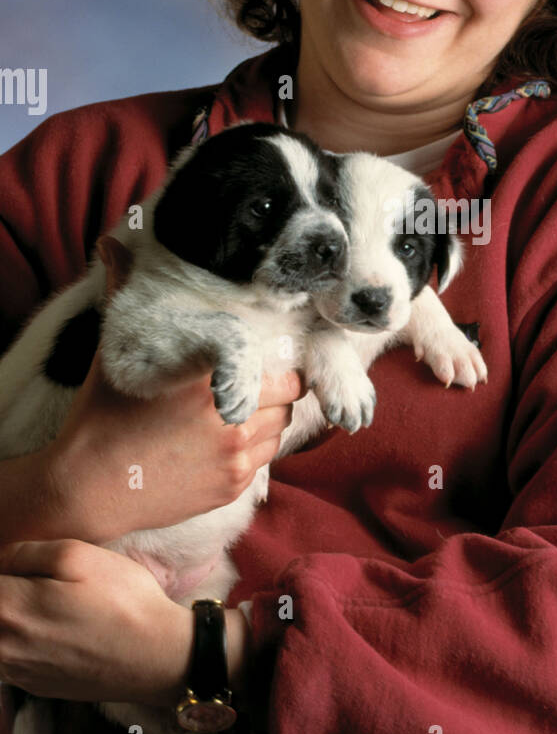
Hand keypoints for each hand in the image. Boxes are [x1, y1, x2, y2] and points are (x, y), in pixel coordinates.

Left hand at [0, 539, 194, 705]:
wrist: (159, 658)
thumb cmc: (123, 601)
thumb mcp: (79, 555)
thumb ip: (26, 552)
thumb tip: (1, 559)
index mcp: (9, 607)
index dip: (4, 569)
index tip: (23, 568)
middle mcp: (3, 645)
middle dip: (9, 592)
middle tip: (40, 583)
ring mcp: (17, 671)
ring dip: (12, 619)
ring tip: (50, 605)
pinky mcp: (34, 686)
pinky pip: (10, 658)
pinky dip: (20, 641)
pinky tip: (54, 629)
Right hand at [42, 235, 306, 543]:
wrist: (87, 488)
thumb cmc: (101, 415)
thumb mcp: (115, 352)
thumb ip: (122, 292)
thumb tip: (112, 244)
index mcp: (209, 376)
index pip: (284, 365)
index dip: (283, 359)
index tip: (272, 356)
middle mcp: (231, 416)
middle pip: (291, 396)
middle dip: (278, 389)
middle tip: (255, 384)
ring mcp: (234, 456)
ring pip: (281, 429)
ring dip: (269, 419)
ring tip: (237, 412)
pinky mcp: (232, 486)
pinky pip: (265, 461)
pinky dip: (253, 450)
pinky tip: (222, 443)